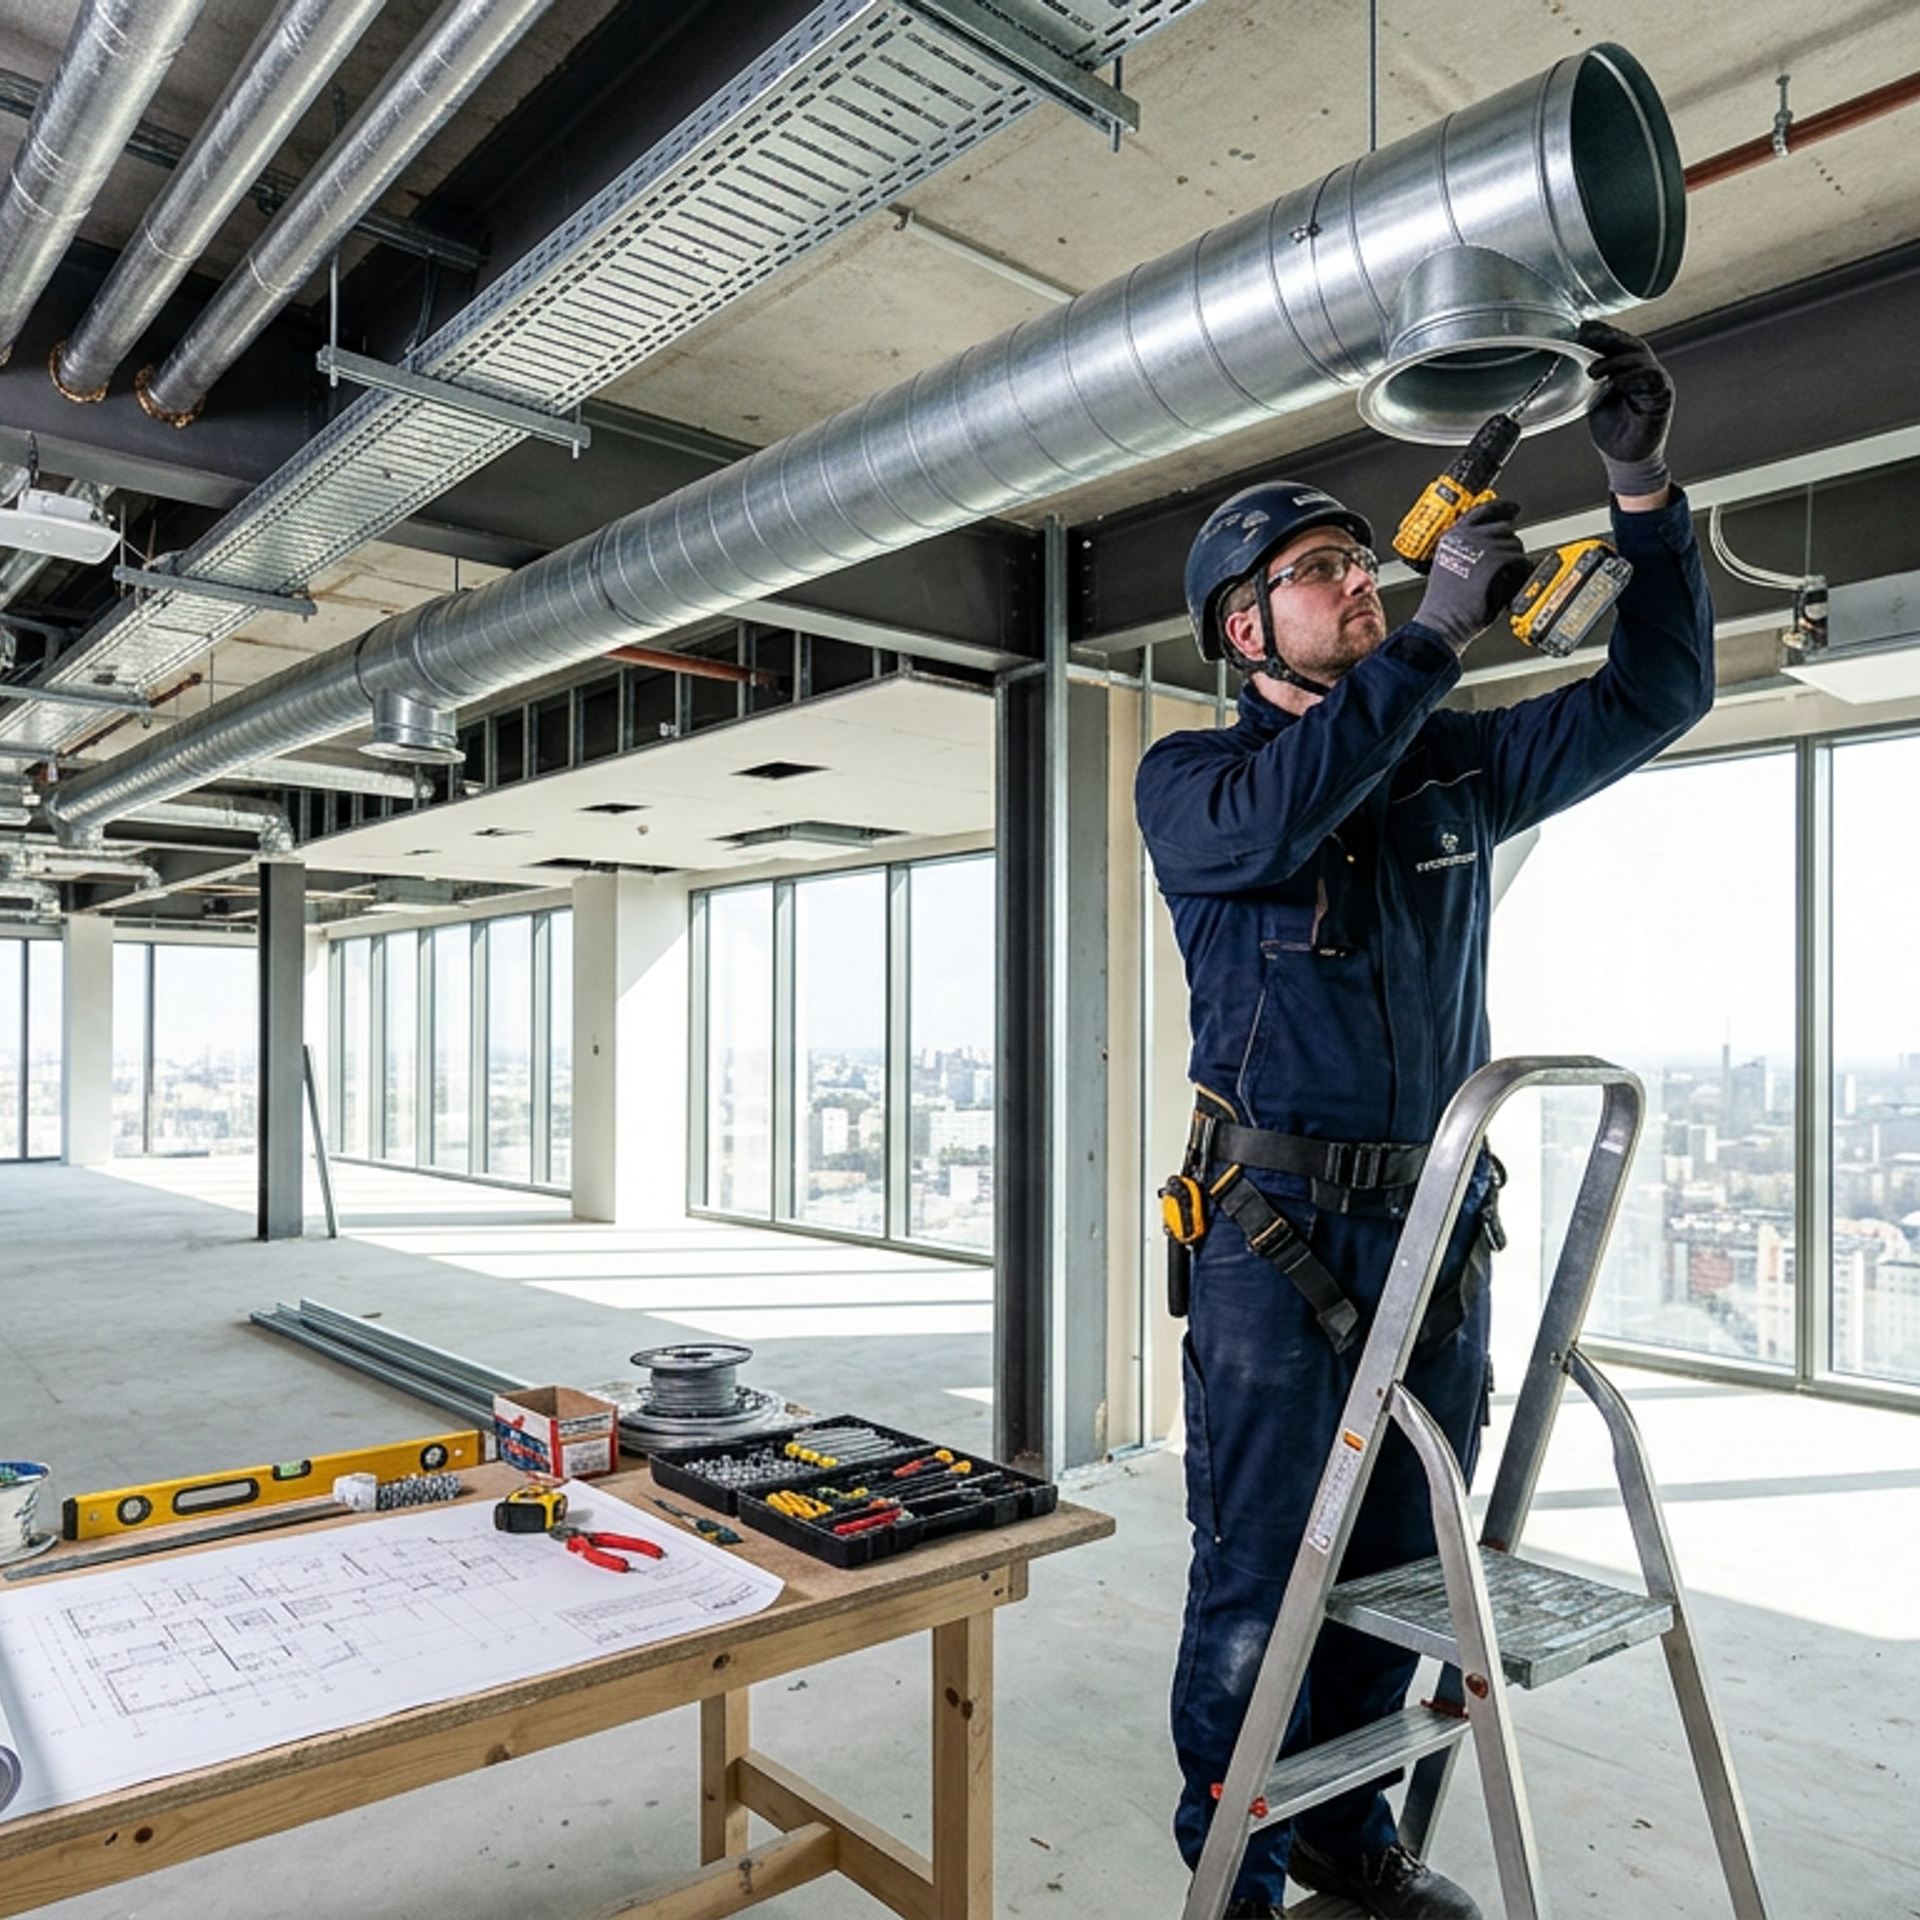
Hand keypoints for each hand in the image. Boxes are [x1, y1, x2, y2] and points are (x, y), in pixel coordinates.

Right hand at [1413, 500, 1531, 652]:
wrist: (1441, 623)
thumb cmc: (1444, 605)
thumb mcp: (1451, 567)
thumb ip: (1470, 551)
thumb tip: (1495, 545)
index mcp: (1452, 535)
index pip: (1481, 511)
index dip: (1502, 507)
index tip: (1513, 508)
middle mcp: (1466, 536)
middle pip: (1503, 528)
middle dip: (1509, 544)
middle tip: (1509, 562)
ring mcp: (1481, 547)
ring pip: (1514, 544)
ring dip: (1515, 560)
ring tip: (1506, 578)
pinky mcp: (1495, 561)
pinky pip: (1519, 559)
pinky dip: (1520, 570)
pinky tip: (1514, 580)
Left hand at [1576, 319, 1672, 499]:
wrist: (1624, 457)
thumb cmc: (1612, 428)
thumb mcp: (1596, 396)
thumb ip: (1593, 376)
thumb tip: (1570, 356)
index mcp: (1631, 368)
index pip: (1620, 344)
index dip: (1604, 333)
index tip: (1583, 326)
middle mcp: (1646, 371)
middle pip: (1632, 346)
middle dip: (1609, 338)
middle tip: (1587, 335)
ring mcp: (1657, 383)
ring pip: (1641, 361)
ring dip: (1616, 362)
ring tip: (1593, 371)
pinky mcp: (1662, 399)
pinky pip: (1652, 381)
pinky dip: (1632, 378)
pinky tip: (1615, 382)